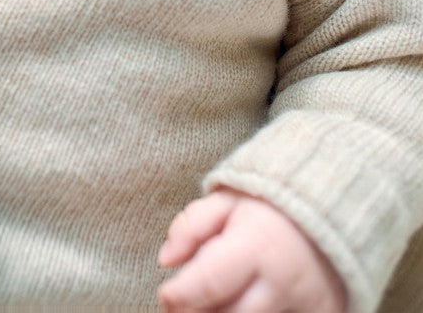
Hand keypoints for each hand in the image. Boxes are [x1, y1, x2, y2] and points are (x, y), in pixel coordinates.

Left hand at [157, 189, 345, 311]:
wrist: (336, 210)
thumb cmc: (271, 206)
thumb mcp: (228, 200)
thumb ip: (192, 225)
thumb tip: (166, 259)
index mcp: (256, 246)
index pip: (207, 284)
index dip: (177, 297)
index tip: (166, 295)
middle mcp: (282, 282)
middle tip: (181, 308)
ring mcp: (305, 307)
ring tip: (211, 305)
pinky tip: (240, 307)